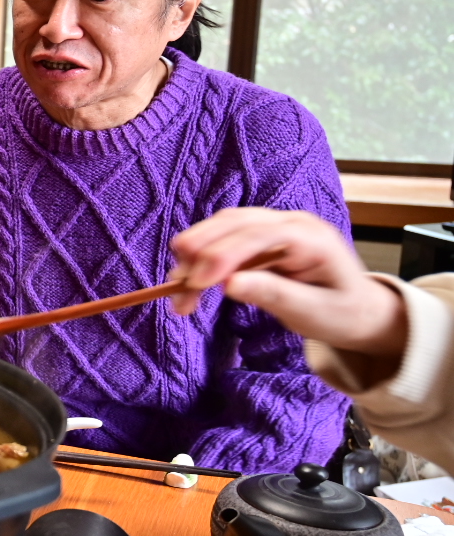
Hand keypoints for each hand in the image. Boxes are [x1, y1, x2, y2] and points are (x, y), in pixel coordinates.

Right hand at [169, 208, 407, 357]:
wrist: (358, 310)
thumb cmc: (341, 313)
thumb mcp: (312, 313)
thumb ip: (273, 295)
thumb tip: (229, 284)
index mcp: (312, 238)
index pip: (260, 234)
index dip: (224, 254)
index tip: (198, 282)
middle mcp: (291, 222)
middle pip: (234, 222)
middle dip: (200, 251)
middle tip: (176, 287)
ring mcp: (274, 225)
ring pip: (223, 226)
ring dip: (194, 253)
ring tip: (177, 288)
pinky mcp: (260, 237)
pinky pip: (223, 237)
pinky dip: (202, 257)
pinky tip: (190, 280)